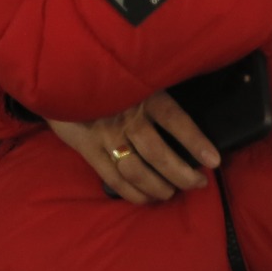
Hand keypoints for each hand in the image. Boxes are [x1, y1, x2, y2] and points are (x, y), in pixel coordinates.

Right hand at [45, 90, 216, 204]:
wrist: (57, 72)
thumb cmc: (104, 75)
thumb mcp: (133, 74)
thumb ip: (154, 90)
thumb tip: (186, 108)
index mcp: (141, 95)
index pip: (175, 120)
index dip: (195, 141)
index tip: (214, 161)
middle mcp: (125, 117)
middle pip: (159, 154)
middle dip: (183, 176)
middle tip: (198, 183)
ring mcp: (105, 135)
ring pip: (137, 171)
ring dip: (159, 187)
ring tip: (172, 192)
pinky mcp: (87, 148)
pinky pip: (113, 178)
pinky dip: (133, 193)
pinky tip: (147, 198)